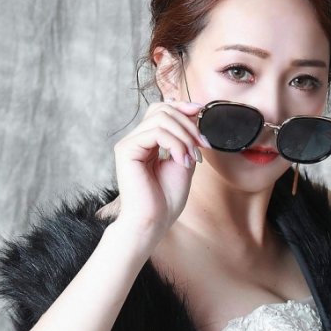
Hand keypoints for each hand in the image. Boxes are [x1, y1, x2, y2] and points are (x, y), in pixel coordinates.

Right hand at [110, 98, 209, 238]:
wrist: (153, 222)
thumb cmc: (166, 201)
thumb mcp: (184, 164)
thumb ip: (186, 142)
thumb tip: (195, 118)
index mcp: (148, 142)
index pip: (163, 111)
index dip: (183, 107)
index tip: (203, 112)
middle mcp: (136, 140)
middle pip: (163, 109)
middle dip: (189, 124)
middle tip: (203, 146)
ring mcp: (129, 143)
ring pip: (161, 118)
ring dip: (185, 136)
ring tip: (192, 158)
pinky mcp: (126, 150)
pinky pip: (156, 132)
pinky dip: (176, 144)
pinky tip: (182, 161)